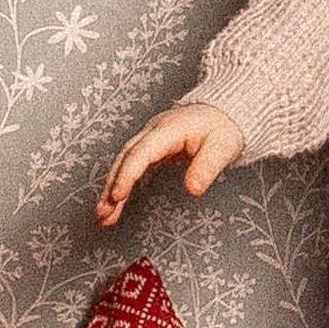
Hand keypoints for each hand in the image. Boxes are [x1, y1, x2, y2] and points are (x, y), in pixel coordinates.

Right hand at [96, 100, 246, 225]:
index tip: (117, 195)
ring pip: (124, 162)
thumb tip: (193, 189)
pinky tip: (115, 202)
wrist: (225, 112)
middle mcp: (154, 131)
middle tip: (103, 212)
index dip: (127, 175)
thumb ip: (206, 168)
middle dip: (112, 185)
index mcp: (168, 129)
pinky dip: (121, 183)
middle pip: (126, 158)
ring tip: (103, 214)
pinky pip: (130, 165)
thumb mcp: (222, 148)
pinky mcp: (151, 147)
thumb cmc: (223, 127)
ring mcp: (150, 138)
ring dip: (112, 187)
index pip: (141, 153)